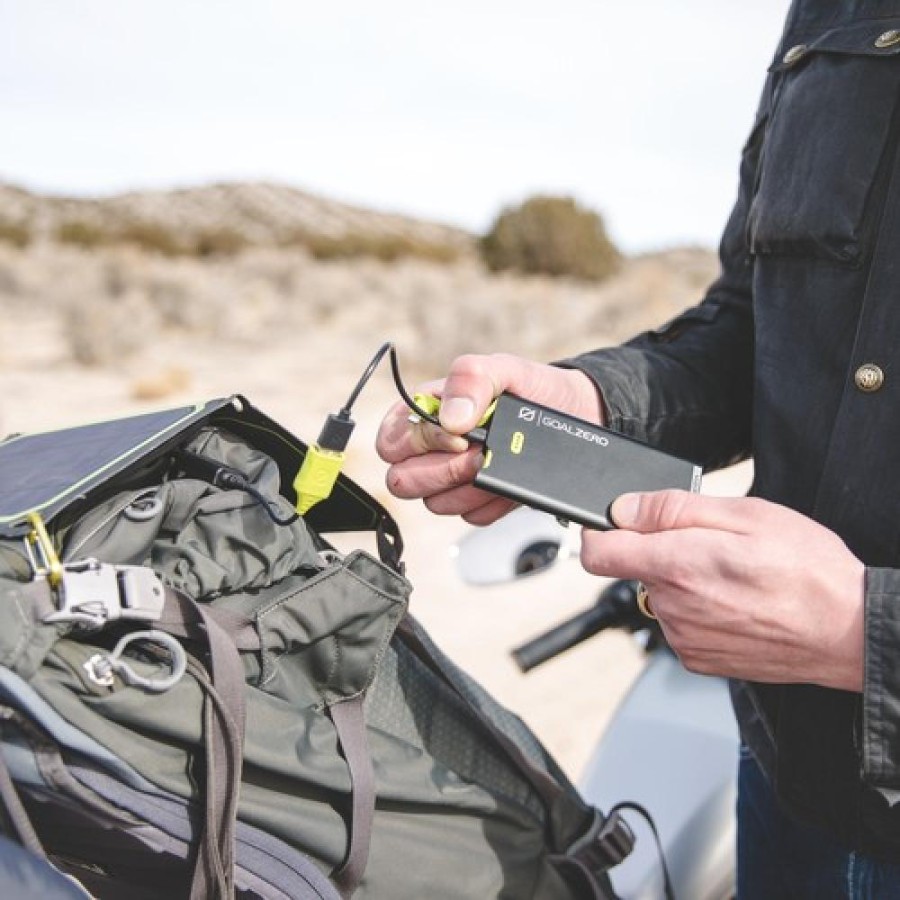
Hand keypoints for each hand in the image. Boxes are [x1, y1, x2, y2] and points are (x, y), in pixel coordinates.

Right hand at [376, 353, 603, 524]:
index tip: (462, 435)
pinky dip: (492, 503)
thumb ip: (472, 379)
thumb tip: (450, 419)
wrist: (578, 414)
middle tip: (480, 453)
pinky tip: (507, 482)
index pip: (392, 441)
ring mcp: (454, 478)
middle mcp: (434, 447)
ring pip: (435, 504)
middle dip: (445, 471)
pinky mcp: (479, 502)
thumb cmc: (534, 388)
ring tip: (497, 462)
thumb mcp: (506, 368)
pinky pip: (470, 517)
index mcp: (428, 412)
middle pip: (403, 480)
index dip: (423, 443)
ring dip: (470, 488)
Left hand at [581, 490, 864, 690]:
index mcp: (676, 565)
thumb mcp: (743, 514)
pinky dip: (698, 611)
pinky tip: (736, 604)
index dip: (601, 533)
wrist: (849, 630)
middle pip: (635, 570)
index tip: (616, 524)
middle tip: (713, 546)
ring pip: (660, 596)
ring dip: (683, 582)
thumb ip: (672, 509)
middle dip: (662, 551)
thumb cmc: (806, 569)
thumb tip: (624, 508)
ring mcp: (684, 638)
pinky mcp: (698, 660)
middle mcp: (672, 607)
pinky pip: (680, 624)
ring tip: (734, 577)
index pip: (598, 553)